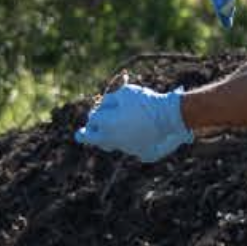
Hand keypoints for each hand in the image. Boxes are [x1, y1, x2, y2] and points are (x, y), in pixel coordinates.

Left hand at [74, 85, 191, 161]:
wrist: (167, 117)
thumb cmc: (144, 102)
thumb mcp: (124, 93)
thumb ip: (110, 100)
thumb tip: (102, 106)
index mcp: (105, 124)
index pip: (92, 119)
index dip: (96, 111)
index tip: (100, 108)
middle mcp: (111, 138)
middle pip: (91, 138)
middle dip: (85, 135)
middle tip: (79, 134)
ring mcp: (123, 147)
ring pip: (106, 145)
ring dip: (103, 139)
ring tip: (101, 135)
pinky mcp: (136, 152)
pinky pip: (124, 148)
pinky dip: (122, 141)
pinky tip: (126, 135)